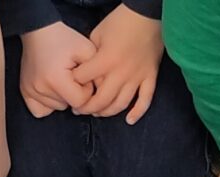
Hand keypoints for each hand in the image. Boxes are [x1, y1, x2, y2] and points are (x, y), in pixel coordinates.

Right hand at [20, 22, 96, 117]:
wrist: (39, 30)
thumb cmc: (64, 39)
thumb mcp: (87, 49)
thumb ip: (97, 73)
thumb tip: (99, 94)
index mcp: (56, 79)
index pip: (79, 101)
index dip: (86, 90)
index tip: (83, 77)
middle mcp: (40, 88)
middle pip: (68, 106)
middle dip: (74, 93)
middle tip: (71, 75)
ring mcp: (31, 91)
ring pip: (56, 108)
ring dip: (62, 97)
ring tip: (61, 78)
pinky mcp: (25, 92)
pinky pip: (40, 111)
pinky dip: (48, 104)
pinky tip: (51, 91)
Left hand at [71, 4, 162, 122]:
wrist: (146, 14)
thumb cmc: (121, 21)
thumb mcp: (98, 33)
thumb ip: (90, 54)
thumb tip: (84, 71)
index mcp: (106, 60)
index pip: (84, 80)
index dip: (74, 84)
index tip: (70, 87)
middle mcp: (121, 73)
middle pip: (101, 100)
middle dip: (87, 108)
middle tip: (79, 110)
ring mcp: (137, 77)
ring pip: (120, 104)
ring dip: (107, 112)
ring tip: (98, 113)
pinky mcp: (149, 77)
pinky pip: (145, 100)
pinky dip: (138, 112)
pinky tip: (129, 120)